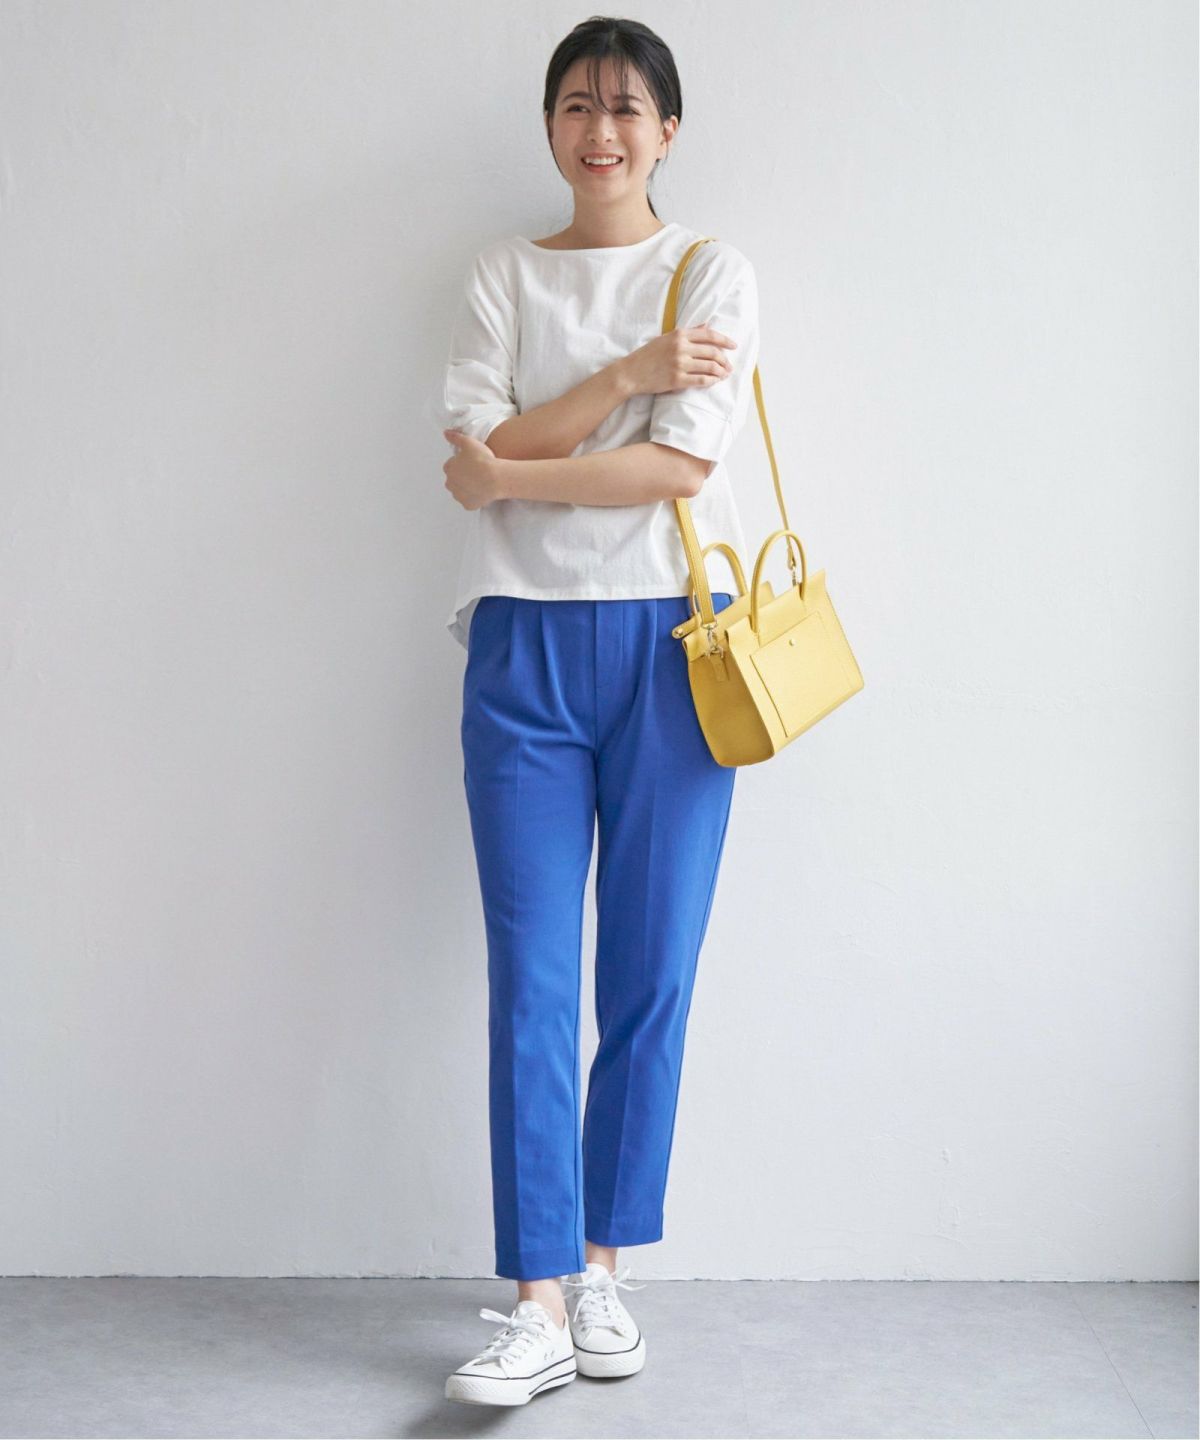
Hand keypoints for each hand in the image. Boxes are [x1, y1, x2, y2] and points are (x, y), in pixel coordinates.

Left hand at [442, 430, 505, 509]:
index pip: (451, 465)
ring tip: (480, 482)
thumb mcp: (469, 442)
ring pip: (460, 491)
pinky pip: (469, 502)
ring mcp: (459, 495)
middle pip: (454, 479)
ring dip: (467, 487)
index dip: (461, 463)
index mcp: (448, 468)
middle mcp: (450, 483)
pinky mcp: (468, 505)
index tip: (471, 462)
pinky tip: (482, 492)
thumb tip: (446, 433)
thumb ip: (456, 437)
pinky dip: (474, 498)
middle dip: (462, 476)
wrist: (495, 478)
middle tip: (476, 472)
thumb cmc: (483, 460)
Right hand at [617, 325, 737, 397]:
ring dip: (720, 371)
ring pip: (710, 366)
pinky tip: (714, 382)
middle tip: (729, 366)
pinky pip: (701, 380)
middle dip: (724, 360)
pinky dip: (711, 381)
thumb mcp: (667, 338)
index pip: (709, 335)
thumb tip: (707, 325)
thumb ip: (688, 332)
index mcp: (679, 334)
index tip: (734, 346)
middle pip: (712, 352)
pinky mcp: (677, 379)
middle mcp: (681, 347)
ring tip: (724, 375)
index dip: (725, 340)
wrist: (631, 372)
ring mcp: (679, 363)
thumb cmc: (648, 355)